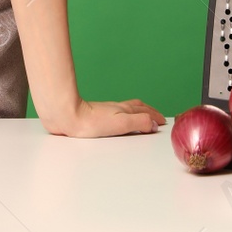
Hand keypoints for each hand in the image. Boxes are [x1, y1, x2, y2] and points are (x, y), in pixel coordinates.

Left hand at [43, 98, 166, 137]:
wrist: (68, 118)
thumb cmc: (91, 122)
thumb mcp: (121, 123)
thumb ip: (140, 122)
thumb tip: (154, 124)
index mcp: (124, 110)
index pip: (145, 111)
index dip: (155, 116)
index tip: (163, 121)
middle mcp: (116, 108)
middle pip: (137, 107)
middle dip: (148, 111)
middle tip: (156, 117)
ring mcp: (105, 111)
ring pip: (126, 109)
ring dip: (137, 112)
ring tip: (141, 117)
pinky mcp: (95, 117)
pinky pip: (116, 115)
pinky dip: (124, 117)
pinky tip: (117, 121)